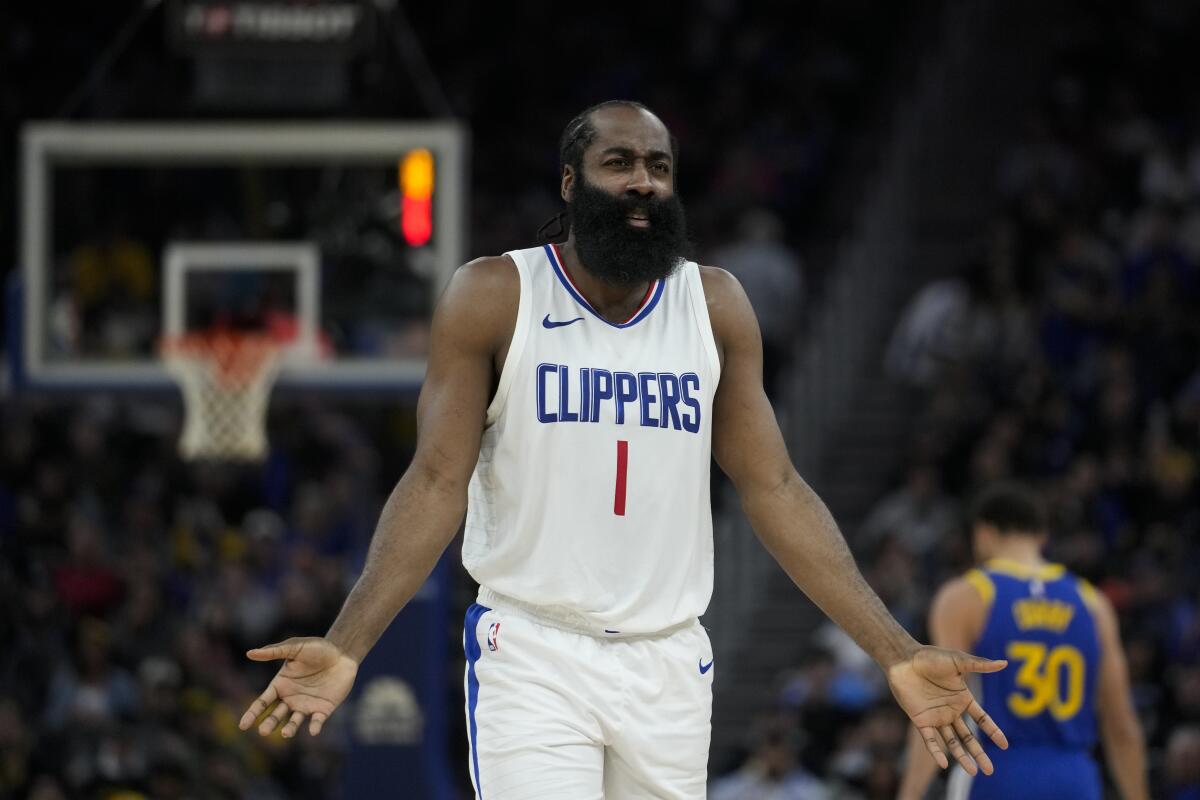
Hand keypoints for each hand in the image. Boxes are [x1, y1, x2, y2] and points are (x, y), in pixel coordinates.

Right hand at [238, 637, 358, 738]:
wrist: (343, 653)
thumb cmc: (317, 648)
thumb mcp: (295, 647)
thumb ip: (274, 652)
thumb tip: (249, 653)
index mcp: (280, 685)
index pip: (262, 702)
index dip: (252, 714)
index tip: (243, 725)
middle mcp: (290, 698)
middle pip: (275, 715)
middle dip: (269, 723)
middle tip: (264, 731)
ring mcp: (306, 705)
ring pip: (294, 721)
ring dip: (289, 729)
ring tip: (286, 733)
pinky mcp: (323, 709)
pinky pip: (317, 721)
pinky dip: (314, 726)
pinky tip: (313, 730)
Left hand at [887, 646, 1008, 775]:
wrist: (903, 659)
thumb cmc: (930, 657)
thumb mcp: (958, 661)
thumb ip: (980, 665)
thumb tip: (1004, 662)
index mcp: (962, 698)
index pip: (981, 719)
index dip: (993, 731)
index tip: (1005, 745)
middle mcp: (951, 711)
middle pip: (968, 737)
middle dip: (979, 753)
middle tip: (990, 771)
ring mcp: (936, 717)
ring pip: (952, 742)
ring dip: (962, 757)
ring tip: (973, 772)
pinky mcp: (920, 720)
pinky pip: (930, 740)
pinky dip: (936, 752)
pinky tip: (944, 763)